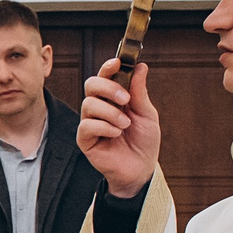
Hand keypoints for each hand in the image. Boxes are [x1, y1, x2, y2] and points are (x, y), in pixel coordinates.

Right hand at [78, 58, 159, 198]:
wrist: (141, 169)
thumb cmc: (144, 142)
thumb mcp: (147, 114)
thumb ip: (140, 92)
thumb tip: (140, 67)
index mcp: (114, 98)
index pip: (105, 76)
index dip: (109, 67)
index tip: (118, 62)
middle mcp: (99, 107)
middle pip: (91, 84)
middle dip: (108, 88)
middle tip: (126, 99)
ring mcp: (90, 123)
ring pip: (89, 104)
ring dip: (110, 112)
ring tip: (125, 124)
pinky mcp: (85, 139)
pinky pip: (87, 125)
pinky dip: (104, 126)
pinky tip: (116, 134)